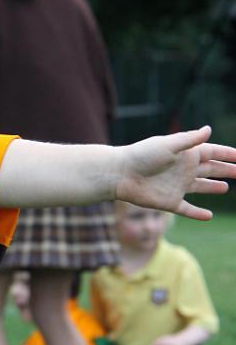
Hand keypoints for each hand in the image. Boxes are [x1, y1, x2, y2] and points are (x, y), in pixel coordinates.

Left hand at [116, 126, 235, 219]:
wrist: (119, 174)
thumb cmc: (141, 155)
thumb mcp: (168, 145)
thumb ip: (189, 140)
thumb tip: (208, 129)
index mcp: (185, 154)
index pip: (212, 152)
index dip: (227, 154)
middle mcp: (183, 169)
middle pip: (211, 169)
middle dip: (227, 170)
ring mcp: (177, 186)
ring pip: (201, 187)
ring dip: (213, 187)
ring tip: (226, 188)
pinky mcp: (170, 202)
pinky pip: (187, 209)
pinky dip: (197, 213)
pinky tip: (209, 216)